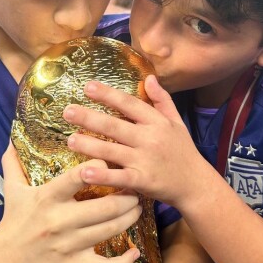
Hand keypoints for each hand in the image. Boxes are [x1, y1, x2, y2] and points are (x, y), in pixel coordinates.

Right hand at [0, 143, 141, 262]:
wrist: (1, 261)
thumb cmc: (12, 220)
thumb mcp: (11, 189)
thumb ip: (14, 161)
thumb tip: (14, 137)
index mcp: (48, 197)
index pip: (79, 177)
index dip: (101, 167)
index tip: (111, 163)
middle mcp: (60, 221)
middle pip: (107, 206)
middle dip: (129, 197)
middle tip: (136, 189)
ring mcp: (68, 245)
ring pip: (111, 230)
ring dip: (131, 218)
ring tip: (137, 208)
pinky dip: (124, 262)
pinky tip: (135, 252)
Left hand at [63, 75, 207, 209]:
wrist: (195, 184)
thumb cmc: (184, 152)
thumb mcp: (177, 123)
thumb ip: (162, 101)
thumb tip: (149, 78)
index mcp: (156, 122)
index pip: (129, 104)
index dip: (108, 94)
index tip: (87, 86)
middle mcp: (149, 139)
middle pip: (115, 125)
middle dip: (89, 118)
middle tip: (67, 111)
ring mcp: (145, 160)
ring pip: (112, 150)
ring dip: (89, 145)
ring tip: (69, 140)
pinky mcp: (143, 181)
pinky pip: (119, 177)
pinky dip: (102, 175)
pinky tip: (85, 173)